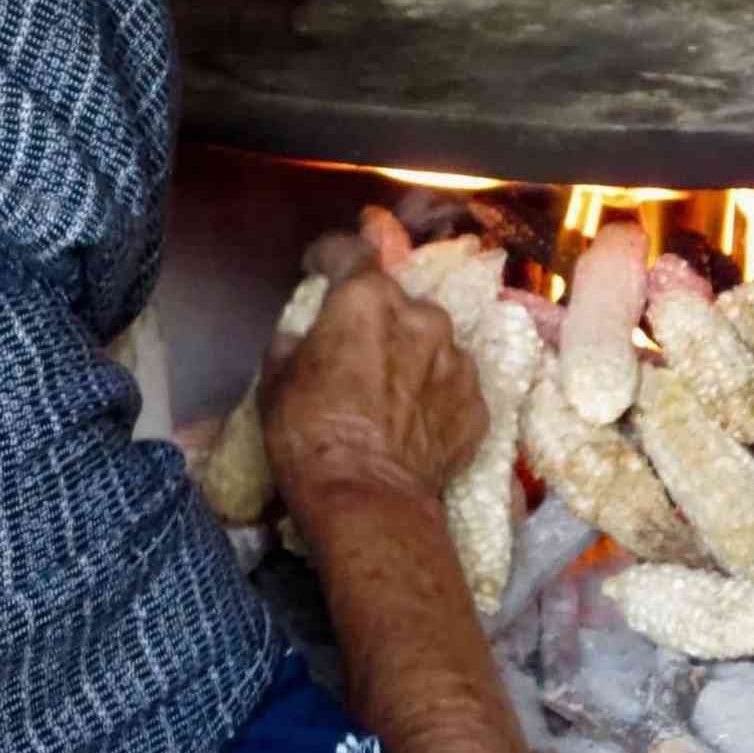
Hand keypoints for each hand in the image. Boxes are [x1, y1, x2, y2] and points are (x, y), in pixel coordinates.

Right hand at [261, 236, 487, 522]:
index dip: (329, 255)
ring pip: (431, 343)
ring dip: (411, 357)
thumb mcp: (275, 384)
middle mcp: (422, 317)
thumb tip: (299, 341)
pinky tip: (414, 423)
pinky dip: (434, 396)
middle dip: (376, 318)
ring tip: (391, 394)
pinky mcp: (478, 403)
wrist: (368, 500)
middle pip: (397, 302)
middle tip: (356, 352)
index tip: (318, 266)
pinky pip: (451, 386)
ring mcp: (457, 360)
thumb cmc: (309, 435)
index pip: (350, 252)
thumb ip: (291, 347)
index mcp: (367, 300)